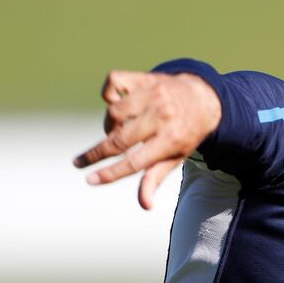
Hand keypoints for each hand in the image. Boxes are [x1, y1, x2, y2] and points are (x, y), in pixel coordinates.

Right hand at [73, 70, 221, 209]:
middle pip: (120, 139)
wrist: (203, 97)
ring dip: (108, 126)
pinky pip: (114, 82)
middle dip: (96, 154)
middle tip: (81, 162)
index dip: (110, 173)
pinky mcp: (145, 77)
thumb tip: (145, 205)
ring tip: (116, 131)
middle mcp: (162, 115)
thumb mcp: (176, 157)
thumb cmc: (185, 133)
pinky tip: (116, 103)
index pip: (135, 162)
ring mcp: (153, 94)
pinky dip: (108, 94)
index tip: (89, 179)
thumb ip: (156, 178)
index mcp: (172, 139)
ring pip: (114, 112)